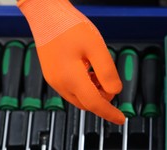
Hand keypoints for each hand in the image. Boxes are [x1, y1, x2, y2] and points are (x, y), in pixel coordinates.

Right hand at [18, 0, 124, 124]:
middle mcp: (60, 83)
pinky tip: (89, 72)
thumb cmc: (69, 26)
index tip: (121, 119)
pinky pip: (72, 91)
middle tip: (109, 81)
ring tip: (98, 72)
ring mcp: (54, 81)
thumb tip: (114, 91)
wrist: (45, 13)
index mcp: (71, 78)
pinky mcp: (52, 76)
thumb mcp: (96, 47)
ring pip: (79, 99)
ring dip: (93, 93)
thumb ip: (107, 72)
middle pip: (88, 104)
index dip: (110, 113)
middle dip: (103, 99)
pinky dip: (84, 88)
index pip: (95, 104)